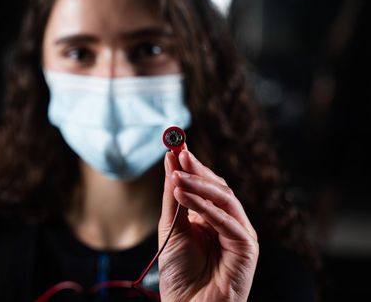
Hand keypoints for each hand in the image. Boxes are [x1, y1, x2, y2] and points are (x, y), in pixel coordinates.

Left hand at [158, 149, 258, 301]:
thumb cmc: (179, 273)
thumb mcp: (171, 226)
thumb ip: (173, 195)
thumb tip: (171, 160)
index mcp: (210, 217)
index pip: (205, 185)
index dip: (193, 165)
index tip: (177, 146)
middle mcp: (227, 222)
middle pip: (218, 186)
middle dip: (198, 169)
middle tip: (180, 154)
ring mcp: (239, 232)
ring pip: (225, 198)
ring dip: (199, 184)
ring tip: (176, 177)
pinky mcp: (247, 246)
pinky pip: (227, 219)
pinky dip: (205, 206)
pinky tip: (183, 196)